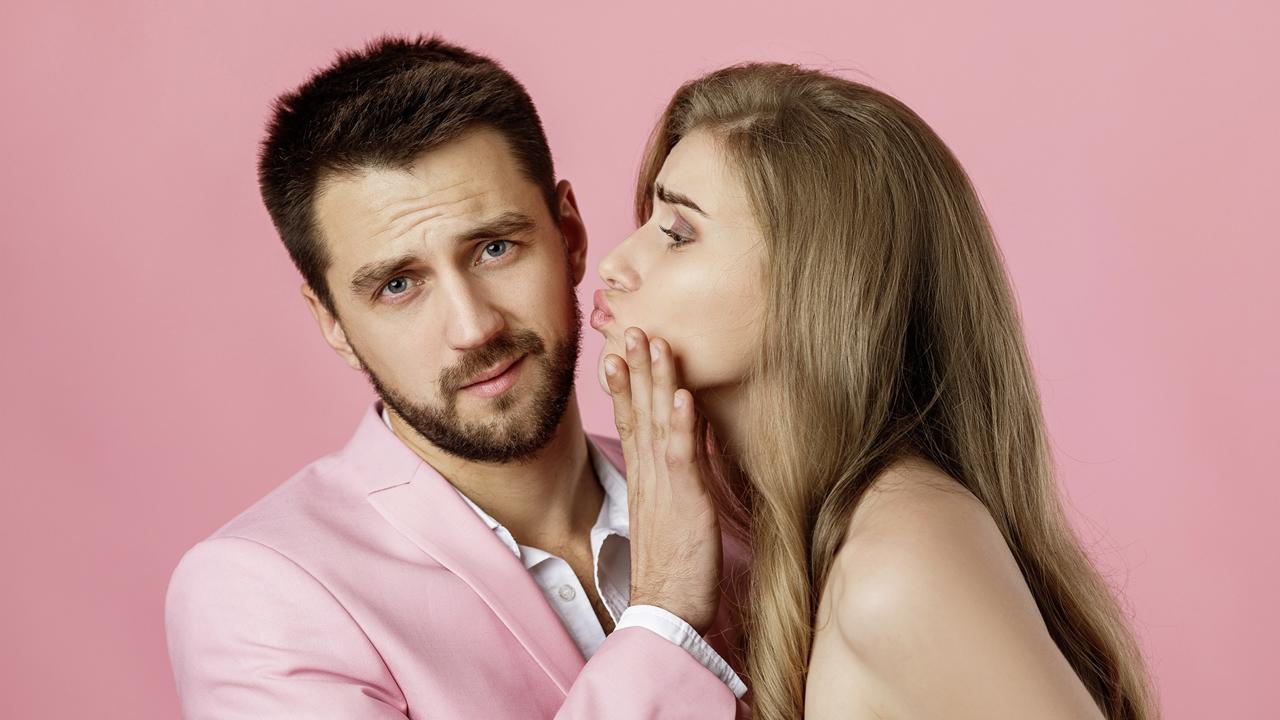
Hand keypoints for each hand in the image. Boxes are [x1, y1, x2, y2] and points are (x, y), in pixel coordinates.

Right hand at [604, 327, 722, 634]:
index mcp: (643, 479)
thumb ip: (674, 477)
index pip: (630, 421)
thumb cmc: (674, 567)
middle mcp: (647, 476)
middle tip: (630, 326)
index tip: (617, 352)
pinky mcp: (684, 500)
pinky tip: (681, 394)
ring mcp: (663, 486)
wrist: (666, 611)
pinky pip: (680, 455)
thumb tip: (682, 444)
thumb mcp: (672, 513)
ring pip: (655, 422)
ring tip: (653, 342)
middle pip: (637, 411)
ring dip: (655, 380)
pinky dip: (679, 423)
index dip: (624, 385)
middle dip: (635, 367)